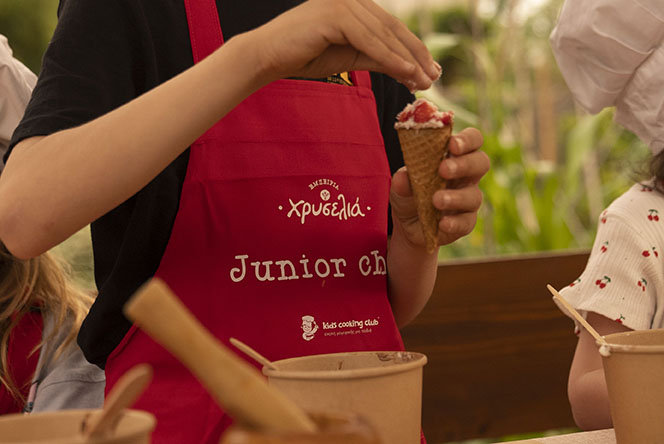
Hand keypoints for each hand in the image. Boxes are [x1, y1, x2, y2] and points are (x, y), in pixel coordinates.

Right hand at [245, 0, 439, 90]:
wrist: (267, 57)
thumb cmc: (304, 57)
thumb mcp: (349, 57)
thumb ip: (377, 58)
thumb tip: (409, 70)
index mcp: (355, 4)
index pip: (391, 27)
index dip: (413, 49)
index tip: (431, 70)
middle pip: (392, 29)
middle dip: (416, 55)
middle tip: (433, 77)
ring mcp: (342, 2)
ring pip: (383, 35)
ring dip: (407, 60)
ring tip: (424, 80)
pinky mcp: (333, 14)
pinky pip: (368, 40)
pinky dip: (389, 57)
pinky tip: (406, 73)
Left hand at [390, 127, 487, 247]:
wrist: (407, 226)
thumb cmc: (409, 195)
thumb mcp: (400, 186)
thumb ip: (402, 180)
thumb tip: (402, 177)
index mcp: (454, 157)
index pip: (472, 140)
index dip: (467, 140)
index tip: (452, 144)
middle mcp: (466, 176)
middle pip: (481, 163)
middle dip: (464, 164)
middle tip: (443, 169)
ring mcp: (468, 199)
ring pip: (474, 195)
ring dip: (455, 197)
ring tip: (436, 200)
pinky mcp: (465, 222)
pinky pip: (467, 222)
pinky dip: (454, 222)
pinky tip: (442, 223)